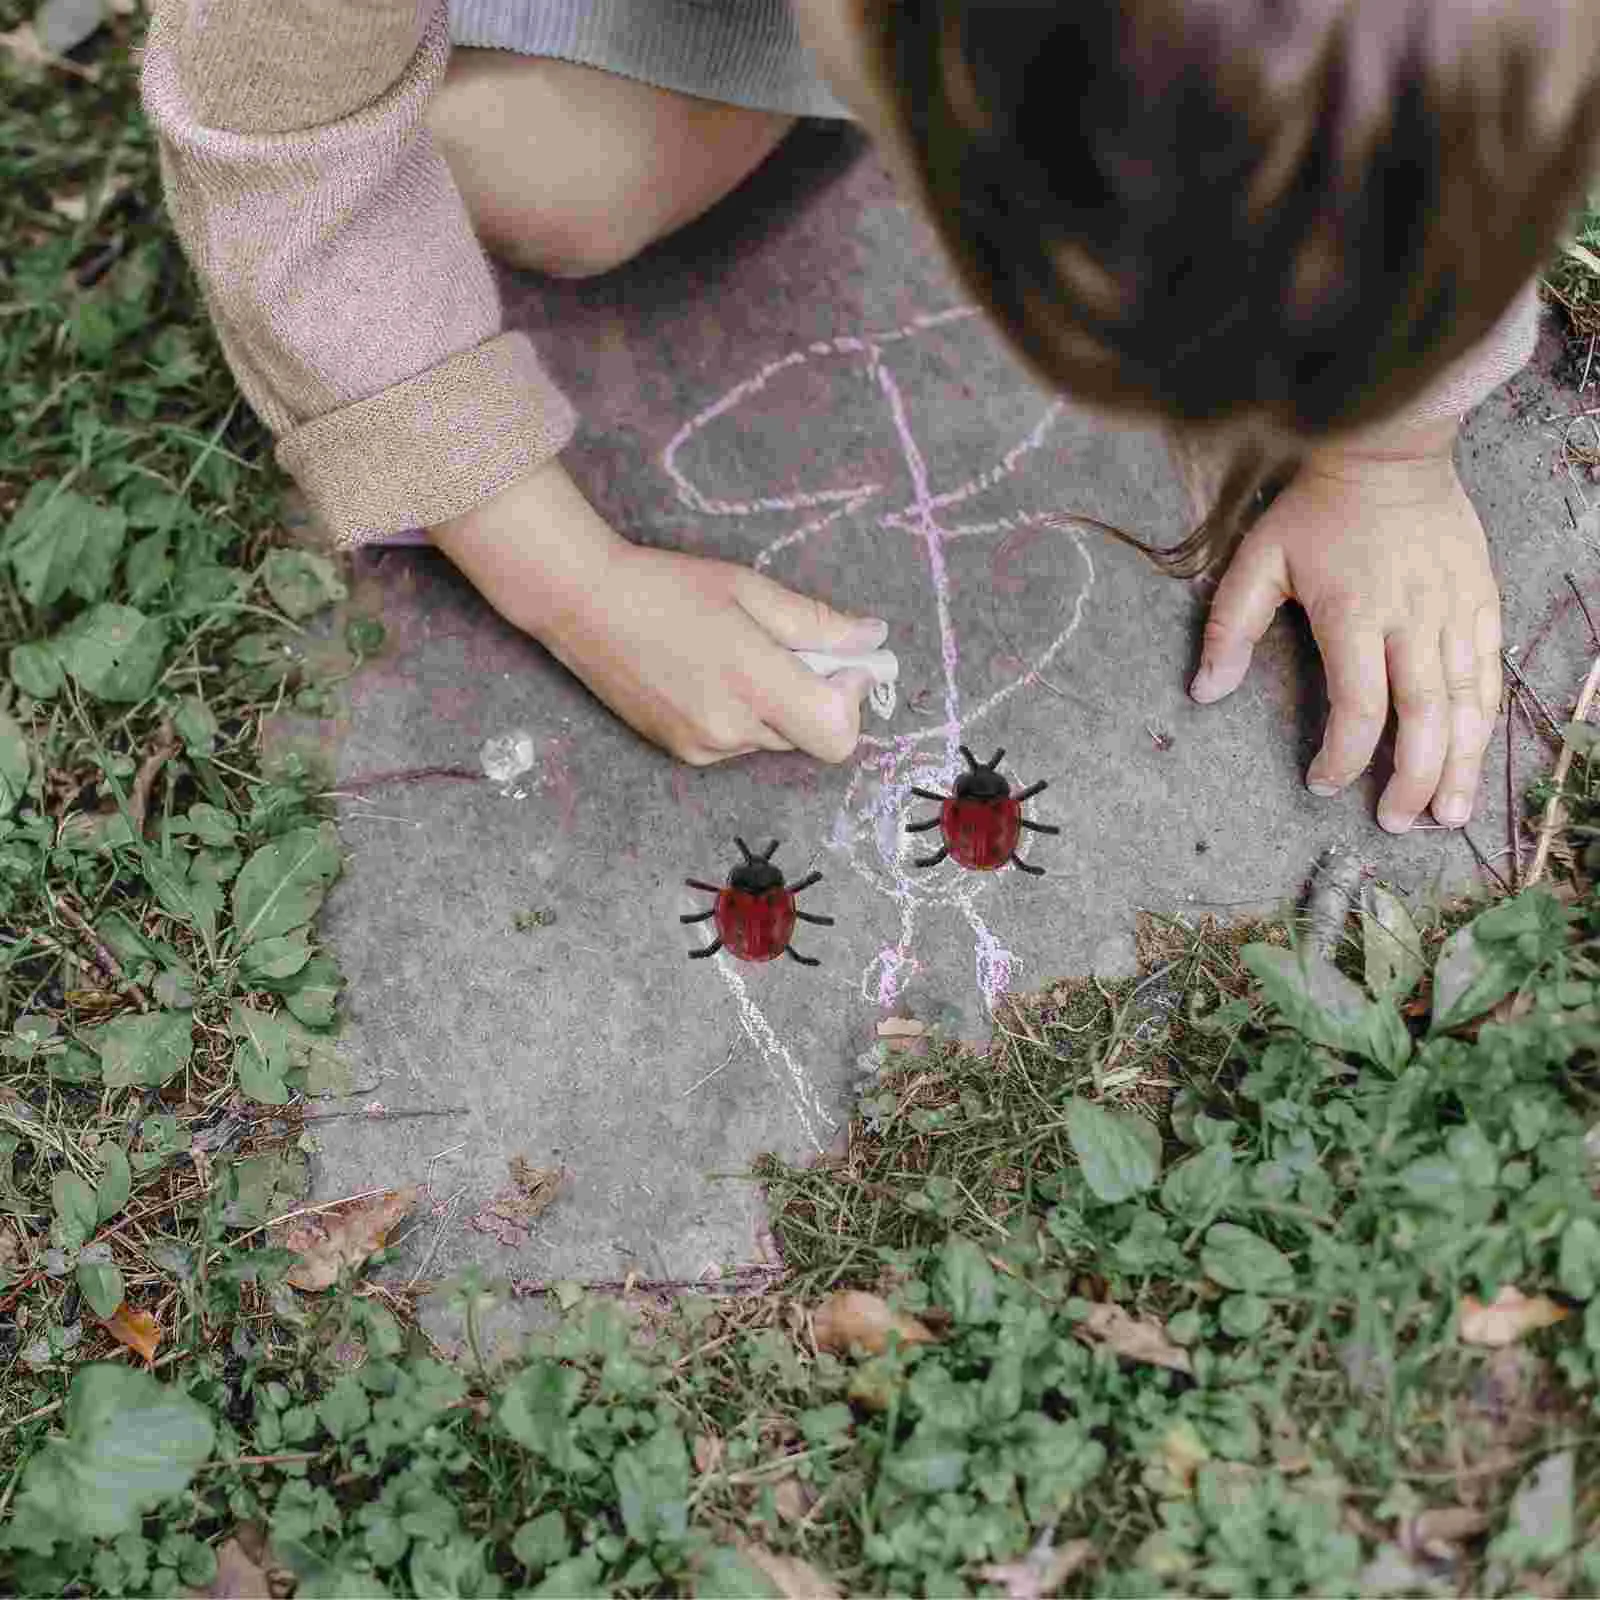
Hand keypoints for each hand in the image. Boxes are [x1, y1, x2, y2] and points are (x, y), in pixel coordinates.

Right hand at [431, 461, 883, 764]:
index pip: (837, 735)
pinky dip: (739, 714)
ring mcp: (703, 747)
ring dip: (774, 704)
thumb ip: (818, 623)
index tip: (837, 664)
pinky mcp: (682, 752)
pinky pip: (737, 741)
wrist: (584, 605)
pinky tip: (706, 673)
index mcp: (753, 683)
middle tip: (781, 645)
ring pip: (773, 738)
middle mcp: (730, 728)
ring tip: (732, 654)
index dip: (849, 700)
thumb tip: (874, 639)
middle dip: (811, 693)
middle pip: (809, 734)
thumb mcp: (751, 590)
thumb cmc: (667, 586)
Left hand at [1190, 420, 1500, 832]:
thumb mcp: (1256, 560)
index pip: (1358, 706)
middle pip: (1424, 717)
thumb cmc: (1316, 508)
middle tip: (1396, 822)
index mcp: (1355, 613)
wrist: (1390, 446)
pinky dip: (1482, 719)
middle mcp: (1414, 619)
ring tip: (1449, 813)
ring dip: (1460, 763)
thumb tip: (1204, 693)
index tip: (1321, 783)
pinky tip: (1473, 754)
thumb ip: (1229, 629)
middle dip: (1412, 778)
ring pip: (1467, 702)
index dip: (1342, 755)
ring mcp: (1456, 609)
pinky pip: (1489, 672)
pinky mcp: (1483, 599)